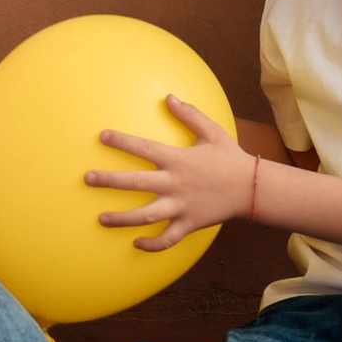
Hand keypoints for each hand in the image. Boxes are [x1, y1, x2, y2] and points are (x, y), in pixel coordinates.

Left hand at [85, 96, 251, 252]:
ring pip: (146, 216)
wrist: (254, 189)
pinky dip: (152, 244)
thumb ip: (190, 115)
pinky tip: (136, 243)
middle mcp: (175, 184)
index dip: (122, 142)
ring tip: (101, 219)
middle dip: (109, 181)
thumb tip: (169, 97)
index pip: (144, 149)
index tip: (103, 136)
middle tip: (87, 179)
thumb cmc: (230, 158)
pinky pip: (167, 238)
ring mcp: (181, 206)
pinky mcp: (189, 224)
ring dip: (122, 219)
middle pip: (136, 183)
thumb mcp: (212, 132)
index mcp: (178, 160)